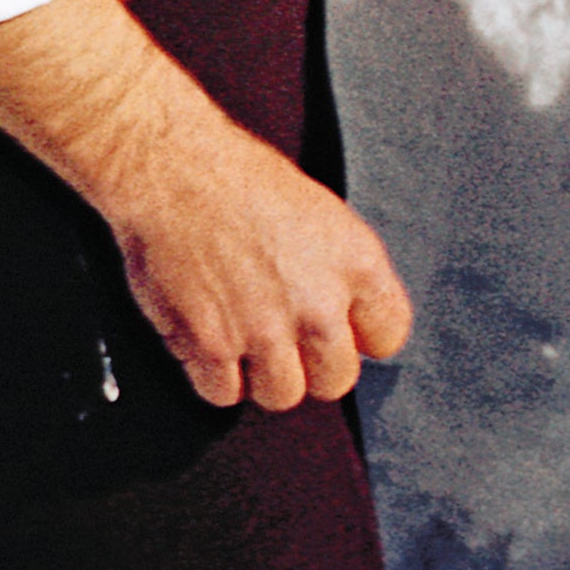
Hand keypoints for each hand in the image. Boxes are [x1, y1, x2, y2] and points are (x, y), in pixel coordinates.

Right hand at [0, 0, 410, 413]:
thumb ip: (342, 274)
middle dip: (312, 367)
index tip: (343, 334)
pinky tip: (209, 340)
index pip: (390, 335)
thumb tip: (349, 323)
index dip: (362, 339)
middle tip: (288, 344)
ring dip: (262, 377)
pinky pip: (223, 395)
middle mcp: (319, 302)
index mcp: (358, 262)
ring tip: (246, 341)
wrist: (179, 172)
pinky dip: (213, 376)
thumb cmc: (247, 183)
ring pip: (281, 396)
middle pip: (336, 380)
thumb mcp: (324, 217)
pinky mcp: (212, 345)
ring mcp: (265, 329)